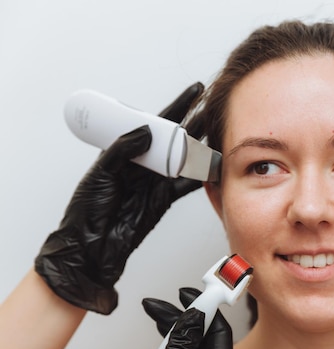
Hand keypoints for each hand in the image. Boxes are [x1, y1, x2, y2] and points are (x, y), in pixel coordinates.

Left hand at [34, 83, 204, 313]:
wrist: (92, 246)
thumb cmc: (88, 211)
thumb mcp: (101, 173)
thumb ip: (123, 149)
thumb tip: (146, 130)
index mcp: (126, 151)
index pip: (156, 122)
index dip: (177, 106)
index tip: (195, 91)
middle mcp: (144, 163)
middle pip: (175, 138)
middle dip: (196, 123)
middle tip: (214, 110)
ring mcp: (156, 181)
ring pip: (185, 158)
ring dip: (202, 147)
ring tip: (220, 134)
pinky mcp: (165, 199)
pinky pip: (188, 184)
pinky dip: (202, 176)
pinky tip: (214, 167)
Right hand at [139, 289, 232, 348]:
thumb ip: (183, 345)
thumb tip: (193, 315)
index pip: (220, 332)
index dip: (209, 308)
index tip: (195, 291)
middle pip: (203, 334)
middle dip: (185, 313)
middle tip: (167, 298)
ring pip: (188, 342)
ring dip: (171, 324)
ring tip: (153, 308)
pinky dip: (166, 340)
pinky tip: (158, 328)